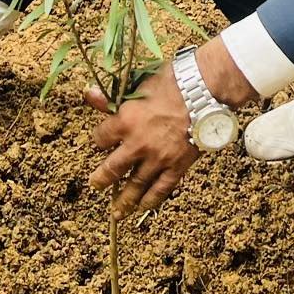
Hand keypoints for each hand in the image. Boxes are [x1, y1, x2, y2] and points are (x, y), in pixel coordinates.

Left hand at [85, 75, 200, 216]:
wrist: (204, 90)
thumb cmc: (172, 81)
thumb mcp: (138, 84)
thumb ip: (112, 97)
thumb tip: (89, 94)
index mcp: (125, 121)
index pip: (101, 138)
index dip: (100, 139)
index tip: (102, 140)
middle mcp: (138, 144)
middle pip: (113, 168)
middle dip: (102, 179)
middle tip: (96, 185)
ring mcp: (158, 158)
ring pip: (136, 185)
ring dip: (124, 199)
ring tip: (116, 211)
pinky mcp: (177, 165)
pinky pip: (161, 188)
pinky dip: (151, 199)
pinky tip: (143, 207)